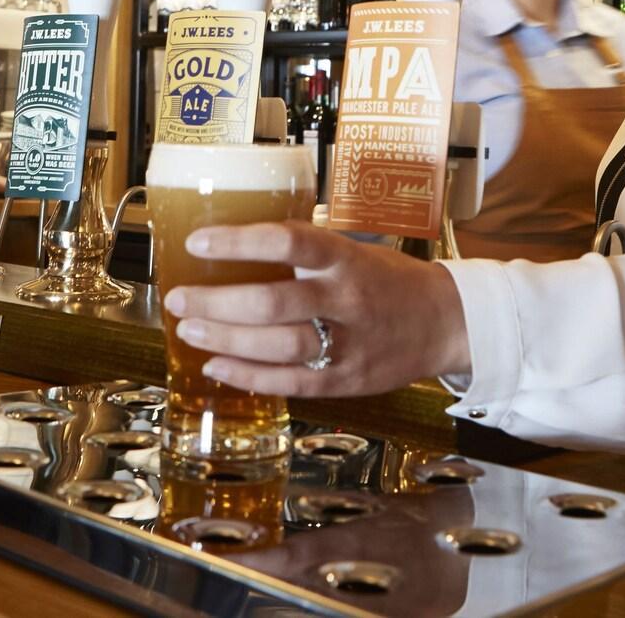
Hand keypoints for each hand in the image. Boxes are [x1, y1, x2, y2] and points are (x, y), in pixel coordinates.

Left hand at [161, 222, 470, 397]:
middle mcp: (346, 299)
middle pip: (272, 302)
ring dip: (225, 340)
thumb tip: (235, 249)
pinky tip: (217, 367)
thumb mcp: (353, 251)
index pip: (288, 242)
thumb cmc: (390, 281)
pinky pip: (290, 382)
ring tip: (189, 330)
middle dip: (216, 302)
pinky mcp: (347, 381)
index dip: (239, 242)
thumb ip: (305, 254)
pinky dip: (248, 377)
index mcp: (346, 259)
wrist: (446, 322)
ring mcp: (348, 344)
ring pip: (277, 346)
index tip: (198, 242)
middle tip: (178, 298)